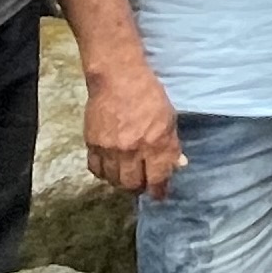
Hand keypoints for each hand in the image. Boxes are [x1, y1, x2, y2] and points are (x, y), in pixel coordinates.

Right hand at [83, 56, 185, 200]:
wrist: (118, 77)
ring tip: (126, 176)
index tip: (160, 195)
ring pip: (114, 180)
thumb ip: (171, 144)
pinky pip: (96, 169)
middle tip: (142, 183)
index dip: (159, 191)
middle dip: (139, 187)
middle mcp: (132, 150)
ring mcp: (110, 148)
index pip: (157, 178)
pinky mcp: (92, 143)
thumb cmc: (149, 94)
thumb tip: (178, 164)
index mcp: (155, 143)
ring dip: (121, 182)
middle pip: (132, 184)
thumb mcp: (169, 118)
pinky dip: (104, 173)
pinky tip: (110, 168)